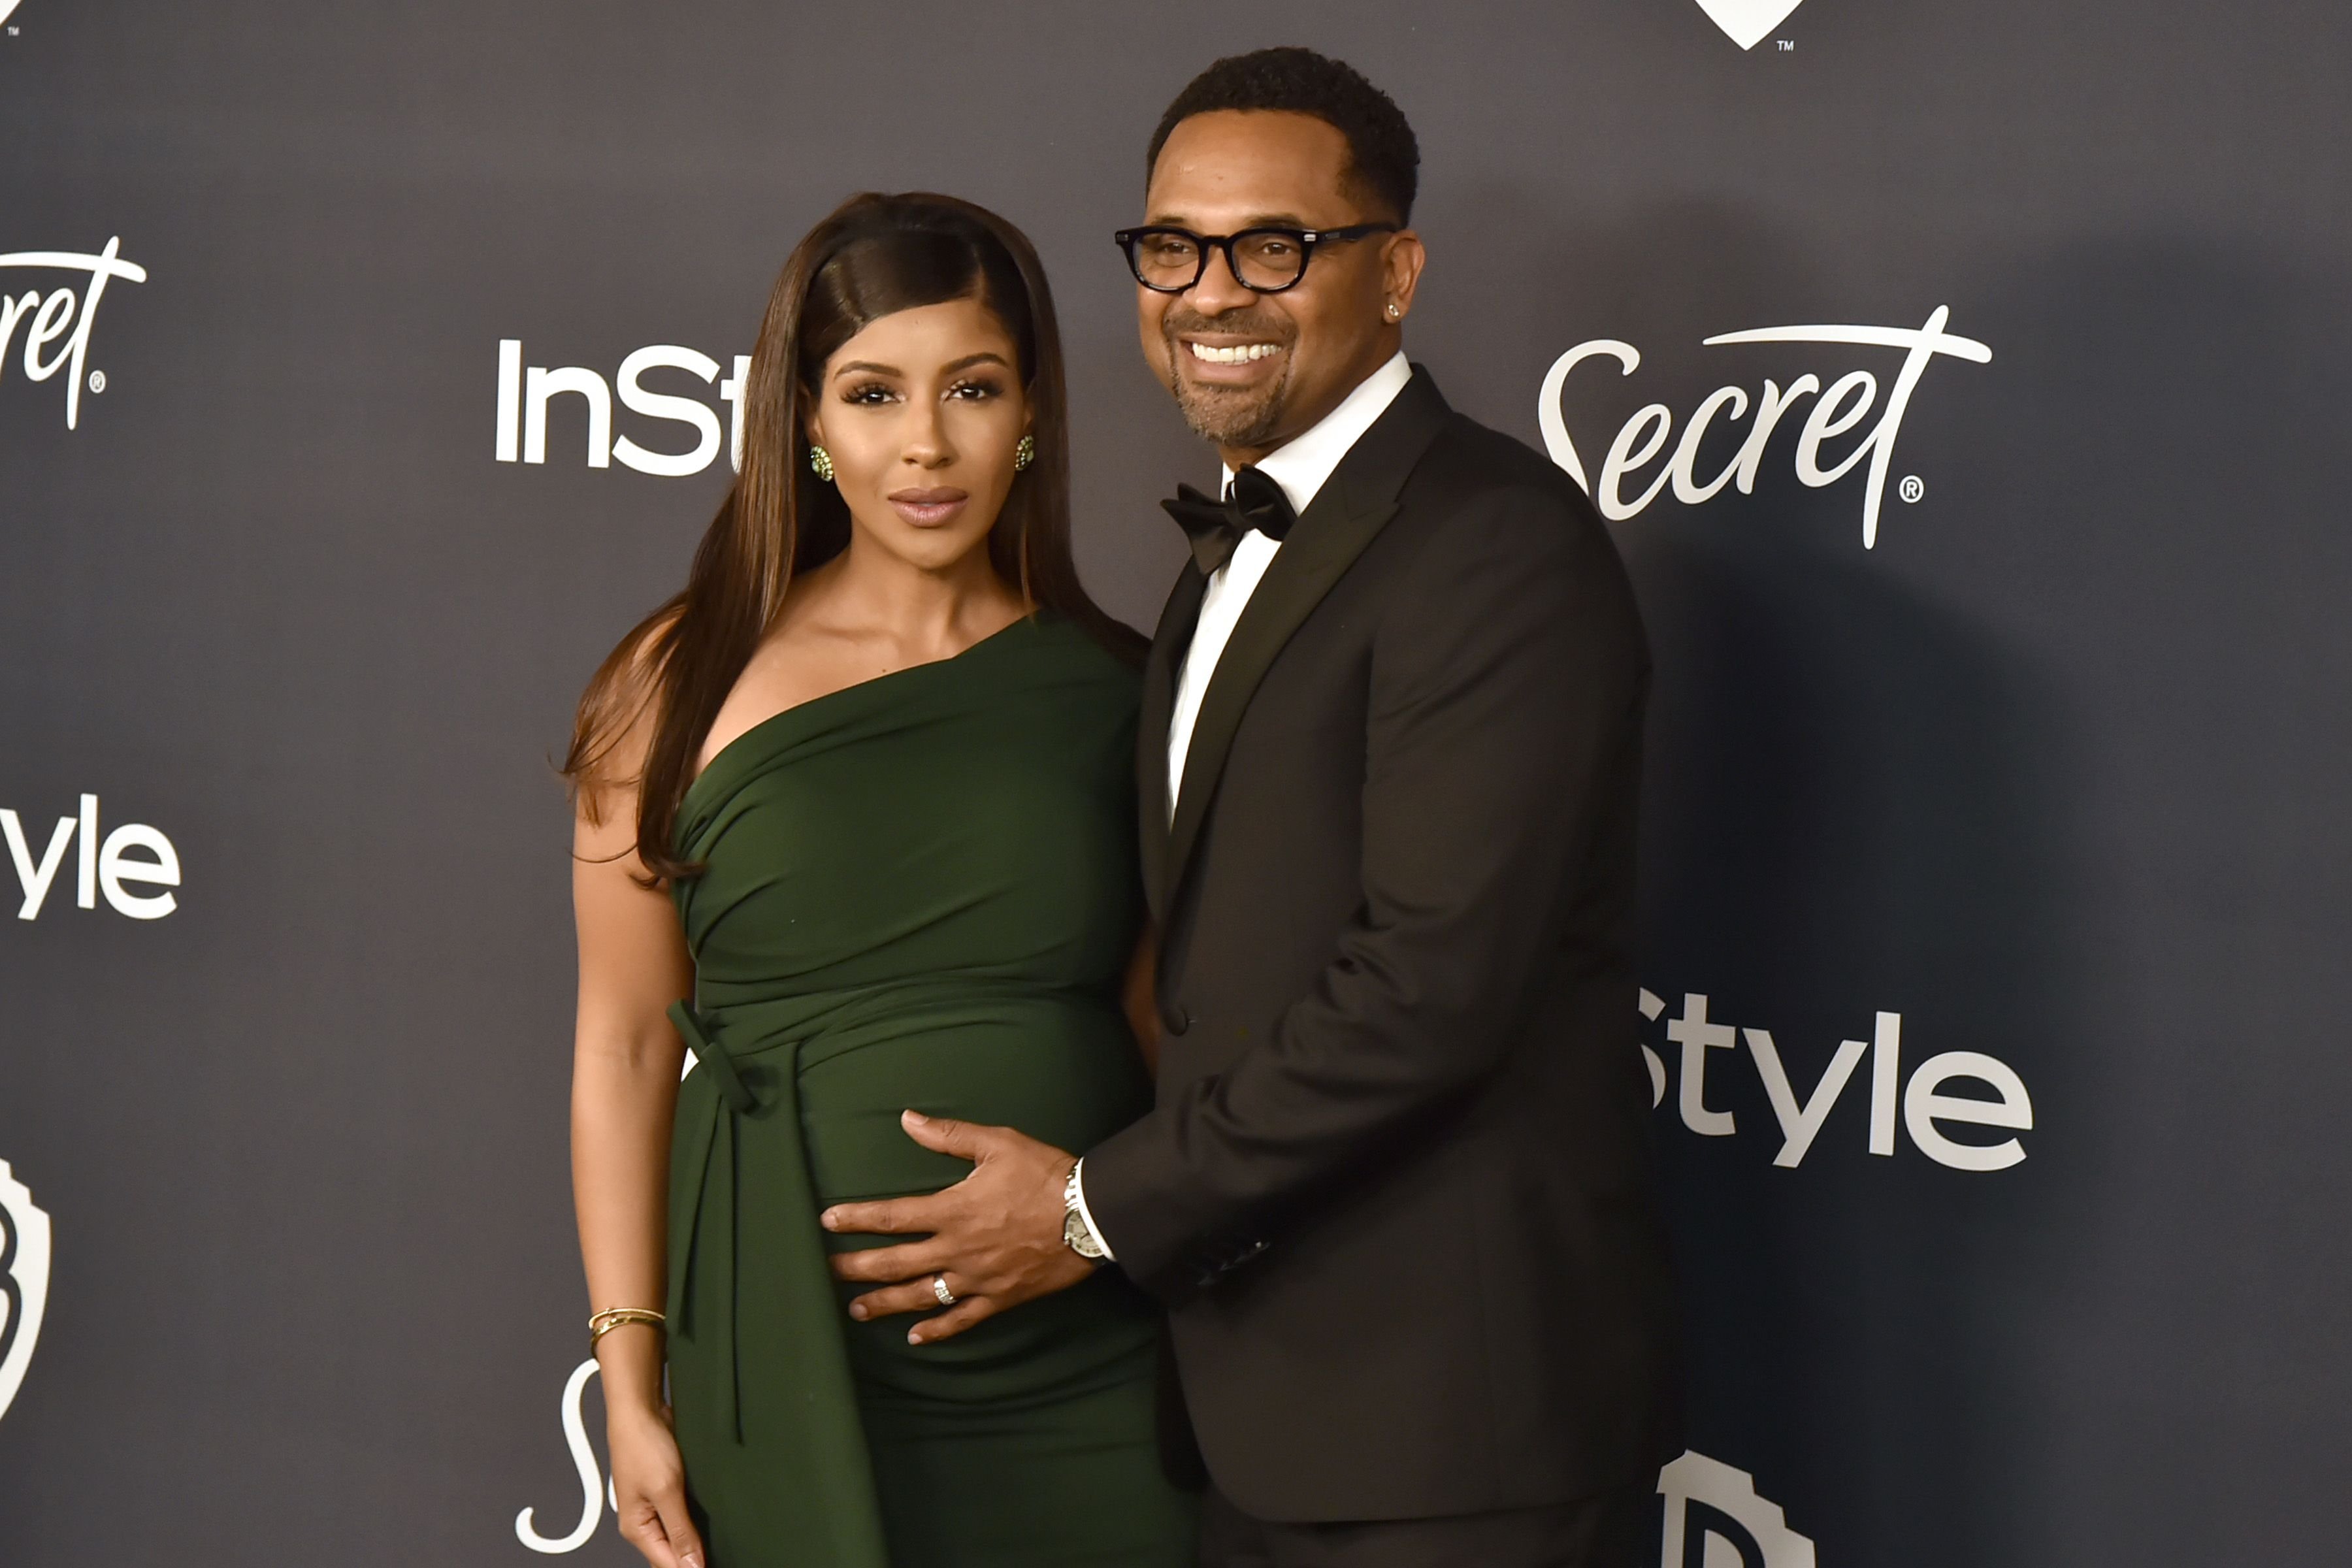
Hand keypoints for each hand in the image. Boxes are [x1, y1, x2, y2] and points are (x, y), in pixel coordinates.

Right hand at [605, 1398, 706, 1567]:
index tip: (719, 1561)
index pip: (667, 1565)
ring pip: (680, 1535)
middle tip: (725, 1552)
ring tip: (722, 1539)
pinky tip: (715, 1518)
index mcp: (637, 1529)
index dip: (693, 1567)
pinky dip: (698, 1519)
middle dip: (696, 1556)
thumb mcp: (666, 1491)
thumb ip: (680, 1531)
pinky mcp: (668, 1490)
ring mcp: (656, 1506)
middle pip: (673, 1554)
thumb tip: (691, 1565)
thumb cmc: (643, 1444)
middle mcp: (645, 1522)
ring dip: (698, 1538)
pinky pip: (683, 1515)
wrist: (641, 1408)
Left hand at [821, 1111, 1095, 1344]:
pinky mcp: (1000, 1298)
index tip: (827, 1220)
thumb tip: (906, 1119)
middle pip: (896, 1263)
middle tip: (827, 1273)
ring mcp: (977, 1278)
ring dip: (885, 1304)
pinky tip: (916, 1339)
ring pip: (922, 1297)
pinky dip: (938, 1331)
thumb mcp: (998, 1143)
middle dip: (857, 1268)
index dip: (856, 1219)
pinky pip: (963, 1320)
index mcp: (953, 1209)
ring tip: (856, 1309)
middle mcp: (957, 1249)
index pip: (892, 1216)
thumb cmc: (1045, 1174)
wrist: (1091, 1215)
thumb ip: (949, 1135)